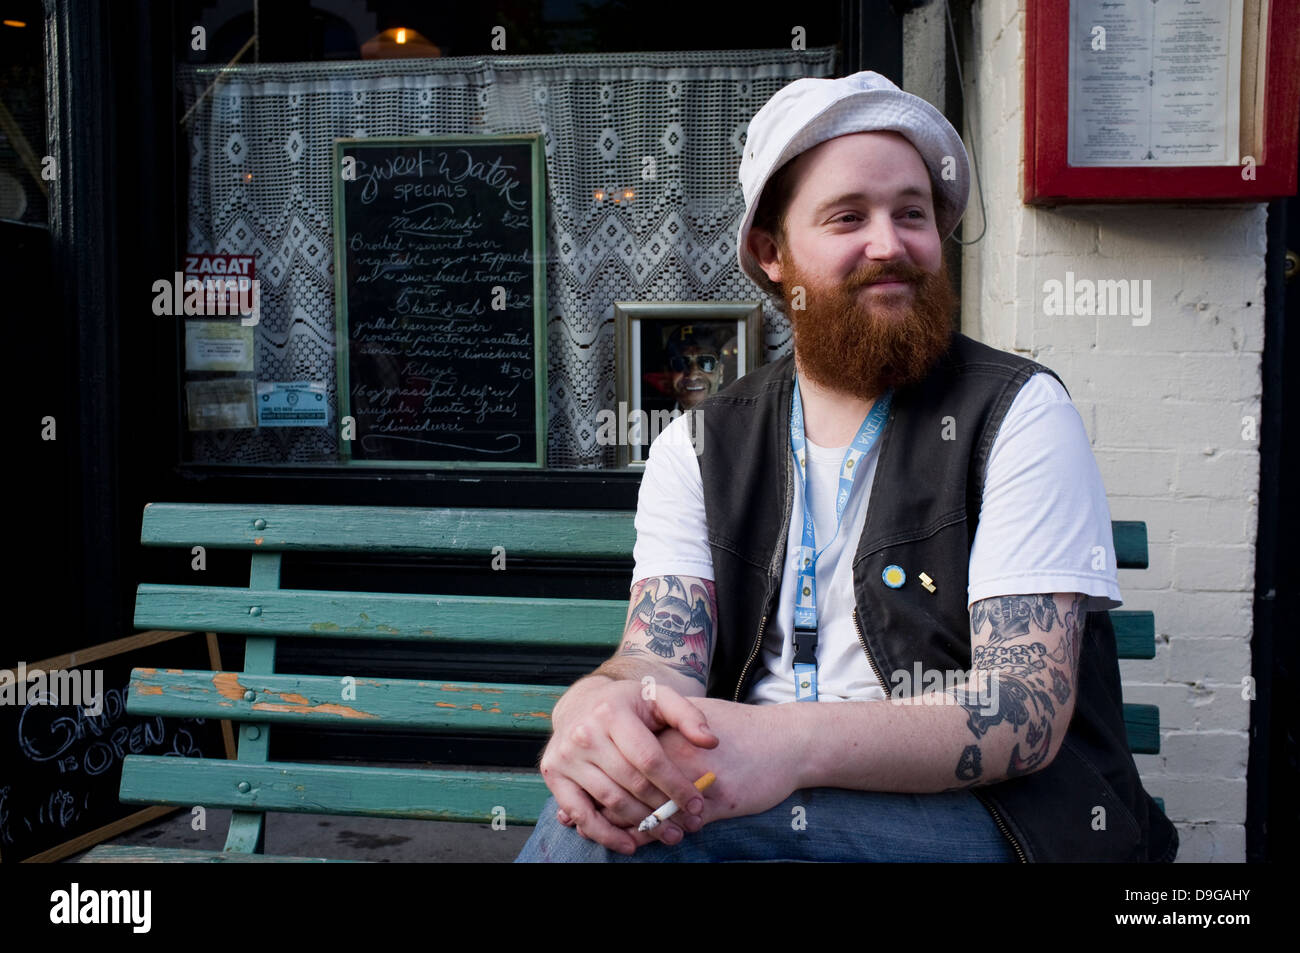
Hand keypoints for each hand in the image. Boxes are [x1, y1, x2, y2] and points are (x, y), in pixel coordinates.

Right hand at [539, 675, 718, 854]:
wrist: (580, 703)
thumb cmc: (628, 704)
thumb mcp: (658, 697)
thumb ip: (687, 715)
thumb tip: (711, 742)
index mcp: (612, 712)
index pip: (649, 758)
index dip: (676, 785)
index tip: (697, 803)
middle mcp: (584, 734)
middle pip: (632, 783)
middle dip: (663, 808)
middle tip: (687, 825)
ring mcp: (566, 756)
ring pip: (610, 801)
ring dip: (642, 824)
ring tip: (668, 835)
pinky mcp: (553, 774)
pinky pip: (579, 813)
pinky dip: (604, 833)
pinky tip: (629, 844)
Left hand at [612, 697, 805, 848]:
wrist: (787, 740)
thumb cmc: (740, 729)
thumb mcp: (696, 721)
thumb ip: (664, 736)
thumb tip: (628, 755)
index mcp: (668, 731)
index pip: (622, 762)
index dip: (607, 782)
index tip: (597, 795)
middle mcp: (677, 754)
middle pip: (630, 788)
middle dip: (614, 810)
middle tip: (604, 822)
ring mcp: (697, 780)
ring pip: (653, 811)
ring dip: (639, 827)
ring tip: (629, 834)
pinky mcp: (718, 803)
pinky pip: (680, 826)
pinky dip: (666, 835)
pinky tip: (664, 836)